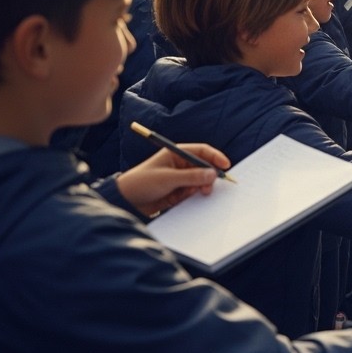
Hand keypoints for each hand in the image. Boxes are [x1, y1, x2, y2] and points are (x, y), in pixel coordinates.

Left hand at [115, 144, 231, 216]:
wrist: (125, 202)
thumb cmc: (142, 183)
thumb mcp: (168, 178)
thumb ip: (192, 177)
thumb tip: (213, 174)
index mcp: (176, 153)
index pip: (201, 151)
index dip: (215, 157)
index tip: (226, 166)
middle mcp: (179, 164)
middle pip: (203, 167)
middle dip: (207, 177)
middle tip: (207, 188)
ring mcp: (179, 178)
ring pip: (199, 181)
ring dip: (197, 188)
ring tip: (186, 194)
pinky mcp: (177, 191)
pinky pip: (191, 192)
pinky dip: (189, 196)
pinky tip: (178, 198)